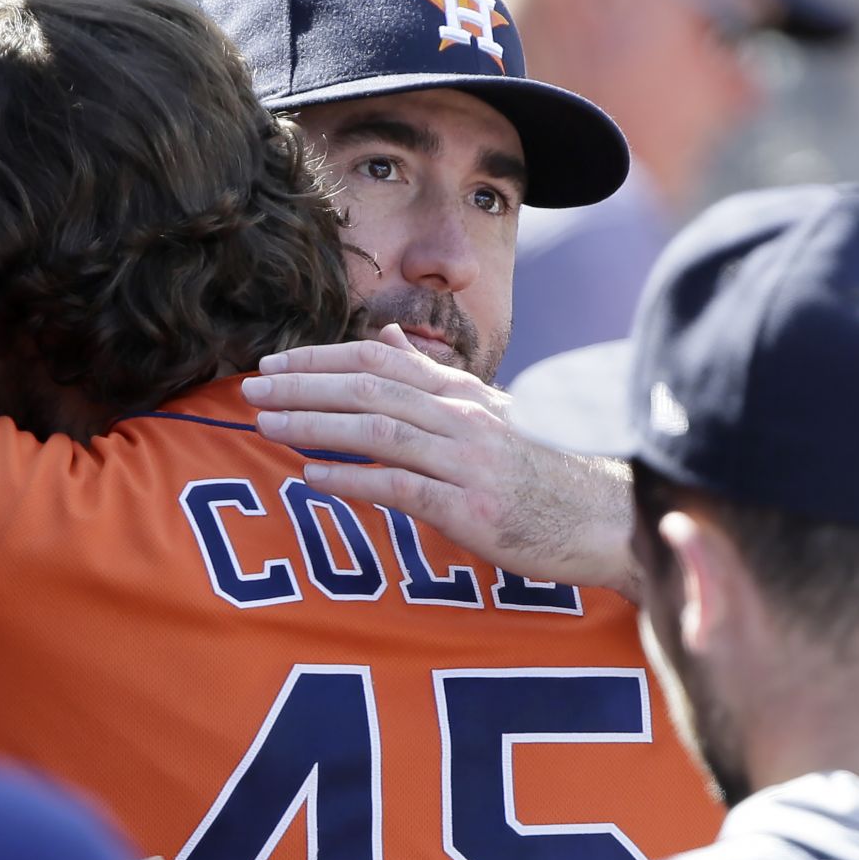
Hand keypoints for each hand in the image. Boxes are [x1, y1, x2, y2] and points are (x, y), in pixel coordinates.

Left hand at [241, 327, 641, 599]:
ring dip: (316, 424)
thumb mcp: (493, 413)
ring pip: (378, 429)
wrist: (607, 520)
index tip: (274, 362)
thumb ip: (436, 377)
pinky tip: (312, 477)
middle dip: (303, 384)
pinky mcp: (470, 508)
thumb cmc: (545, 473)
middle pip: (370, 387)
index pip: (380, 360)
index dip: (321, 358)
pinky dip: (353, 478)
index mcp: (464, 393)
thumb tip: (386, 339)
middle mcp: (463, 417)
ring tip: (267, 424)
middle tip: (251, 386)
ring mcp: (467, 461)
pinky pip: (400, 486)